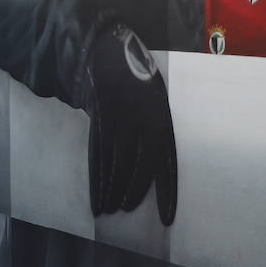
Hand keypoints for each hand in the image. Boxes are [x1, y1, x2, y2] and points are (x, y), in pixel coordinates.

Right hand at [80, 24, 176, 225]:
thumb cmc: (133, 74)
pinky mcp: (99, 117)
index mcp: (163, 118)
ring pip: (119, 162)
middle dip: (134, 190)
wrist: (107, 48)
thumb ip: (153, 125)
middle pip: (141, 165)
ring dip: (113, 188)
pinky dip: (97, 176)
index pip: (169, 163)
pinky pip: (99, 153)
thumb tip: (153, 157)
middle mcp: (144, 121)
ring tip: (109, 209)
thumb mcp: (153, 98)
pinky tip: (96, 193)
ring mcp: (120, 119)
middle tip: (127, 209)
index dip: (168, 192)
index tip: (168, 218)